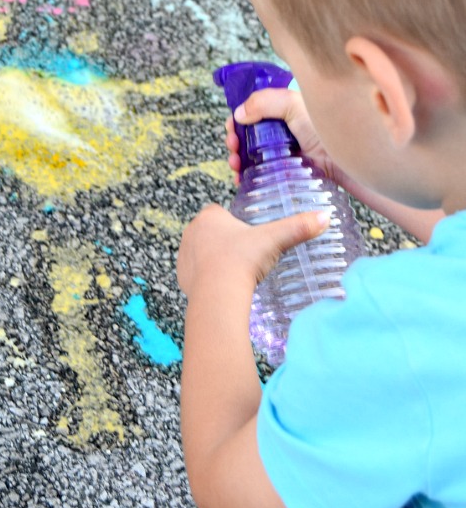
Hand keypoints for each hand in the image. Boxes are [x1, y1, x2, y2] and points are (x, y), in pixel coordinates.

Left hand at [177, 203, 328, 298]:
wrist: (218, 294)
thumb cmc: (243, 261)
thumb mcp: (274, 240)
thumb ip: (298, 227)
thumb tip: (325, 216)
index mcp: (209, 216)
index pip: (220, 212)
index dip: (234, 222)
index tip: (248, 235)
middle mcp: (192, 232)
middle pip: (211, 232)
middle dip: (225, 241)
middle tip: (245, 255)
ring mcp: (184, 255)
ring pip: (202, 252)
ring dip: (215, 259)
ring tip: (236, 271)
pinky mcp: (182, 276)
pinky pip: (196, 273)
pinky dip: (207, 277)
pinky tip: (223, 284)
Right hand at [225, 87, 341, 185]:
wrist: (344, 164)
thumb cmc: (324, 131)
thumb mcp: (295, 105)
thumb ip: (265, 102)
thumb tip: (238, 114)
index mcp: (283, 111)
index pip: (252, 111)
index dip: (238, 117)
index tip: (233, 126)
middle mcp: (280, 131)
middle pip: (247, 133)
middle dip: (234, 139)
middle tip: (233, 146)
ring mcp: (280, 153)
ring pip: (248, 154)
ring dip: (235, 157)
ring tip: (235, 163)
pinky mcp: (282, 173)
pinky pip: (257, 173)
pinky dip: (244, 175)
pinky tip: (240, 177)